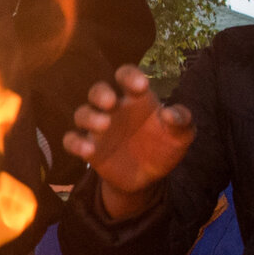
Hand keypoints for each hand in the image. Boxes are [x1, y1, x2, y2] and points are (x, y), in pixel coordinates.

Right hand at [63, 65, 193, 220]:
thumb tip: (169, 112)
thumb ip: (182, 121)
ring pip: (82, 113)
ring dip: (89, 116)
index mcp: (136, 99)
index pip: (126, 76)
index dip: (130, 76)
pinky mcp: (89, 149)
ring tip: (104, 126)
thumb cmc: (164, 147)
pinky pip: (71, 140)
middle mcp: (114, 110)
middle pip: (98, 91)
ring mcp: (99, 129)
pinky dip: (75, 143)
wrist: (149, 178)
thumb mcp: (182, 135)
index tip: (140, 86)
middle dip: (101, 93)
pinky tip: (88, 150)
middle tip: (111, 102)